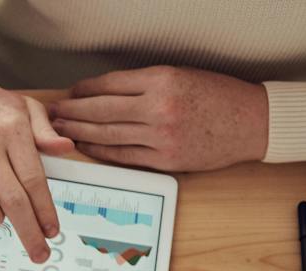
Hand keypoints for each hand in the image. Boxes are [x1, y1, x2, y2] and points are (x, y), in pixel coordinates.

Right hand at [0, 67, 72, 262]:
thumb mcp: (25, 108)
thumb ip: (46, 132)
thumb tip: (66, 150)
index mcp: (12, 130)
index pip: (34, 180)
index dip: (45, 210)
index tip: (52, 231)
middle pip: (13, 200)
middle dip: (29, 231)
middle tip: (39, 252)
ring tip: (1, 219)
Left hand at [49, 66, 268, 172]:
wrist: (252, 122)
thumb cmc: (220, 97)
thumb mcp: (183, 76)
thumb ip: (146, 84)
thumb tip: (106, 92)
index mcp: (163, 80)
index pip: (110, 85)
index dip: (85, 90)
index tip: (71, 93)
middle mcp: (159, 107)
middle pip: (101, 111)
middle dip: (72, 112)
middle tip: (52, 113)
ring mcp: (161, 136)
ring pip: (107, 135)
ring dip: (79, 133)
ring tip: (60, 131)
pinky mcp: (164, 160)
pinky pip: (122, 156)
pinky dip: (100, 152)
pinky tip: (86, 147)